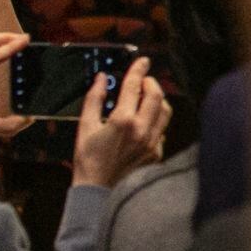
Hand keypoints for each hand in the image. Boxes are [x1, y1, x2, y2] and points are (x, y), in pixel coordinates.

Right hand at [71, 57, 169, 187]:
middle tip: (142, 80)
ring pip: (165, 111)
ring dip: (157, 100)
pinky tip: (144, 121)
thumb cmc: (88, 158)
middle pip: (156, 95)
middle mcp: (142, 130)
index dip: (138, 69)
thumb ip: (94, 99)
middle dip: (150, 82)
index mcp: (123, 121)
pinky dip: (156, 120)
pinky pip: (162, 129)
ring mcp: (152, 142)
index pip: (134, 86)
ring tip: (145, 98)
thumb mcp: (85, 125)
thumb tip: (100, 79)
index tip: (142, 61)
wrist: (98, 189)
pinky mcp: (156, 152)